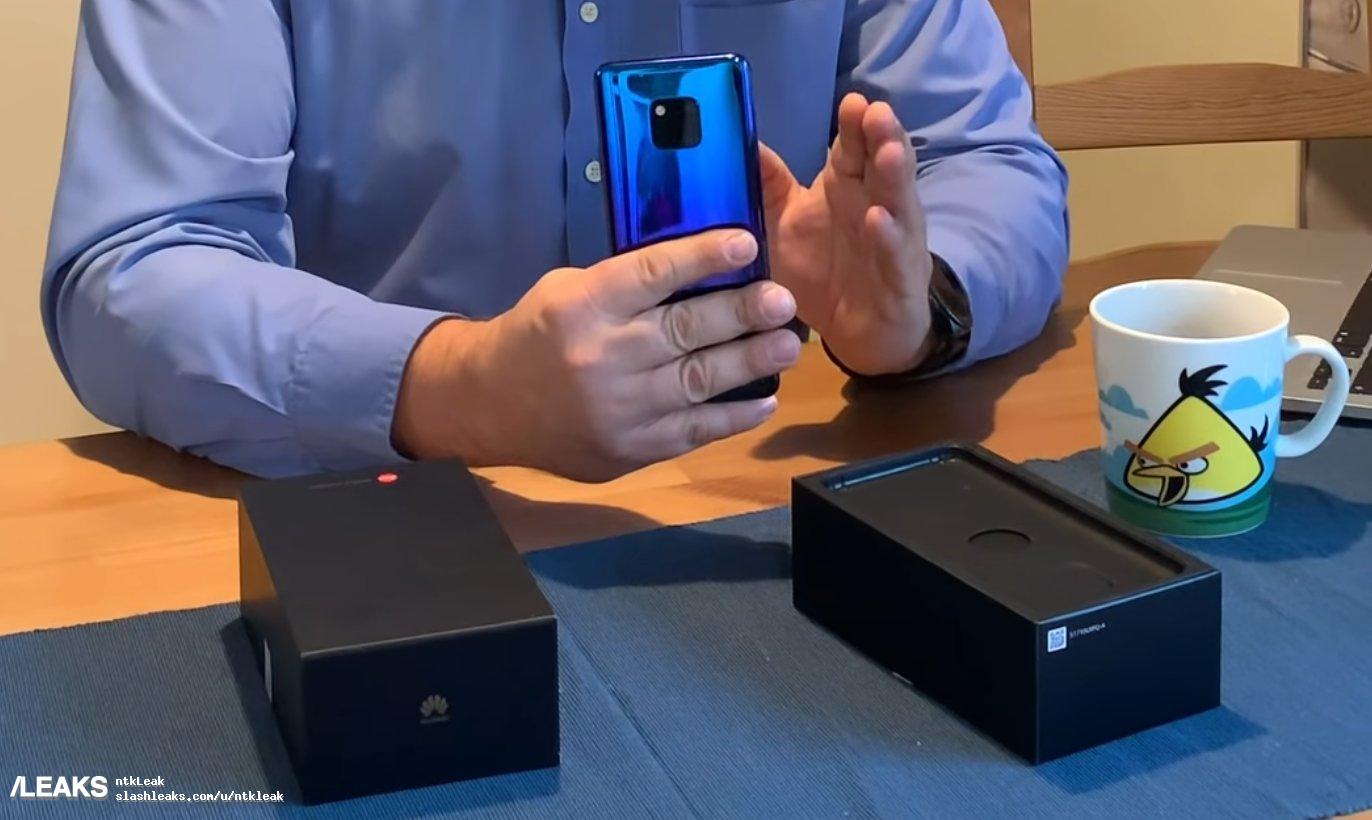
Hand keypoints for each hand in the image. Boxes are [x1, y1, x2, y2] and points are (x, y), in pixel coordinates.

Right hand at [393, 229, 800, 481]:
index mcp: (585, 306)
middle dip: (741, 312)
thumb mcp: (569, 290)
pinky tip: (764, 399)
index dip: (702, 257)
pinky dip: (733, 416)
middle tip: (783, 300)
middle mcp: (604, 357)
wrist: (490, 405)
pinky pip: (694, 431)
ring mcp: (620, 409)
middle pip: (685, 330)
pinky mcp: (632, 448)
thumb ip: (628, 283)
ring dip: (750, 361)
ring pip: (698, 381)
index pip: (653, 274)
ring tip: (787, 344)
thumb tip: (703, 269)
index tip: (746, 243)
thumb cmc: (539, 335)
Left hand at [761, 93, 936, 375]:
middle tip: (877, 111)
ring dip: (895, 176)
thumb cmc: (821, 271)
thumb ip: (765, 186)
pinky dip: (888, 238)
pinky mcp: (899, 279)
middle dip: (882, 137)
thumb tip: (738, 143)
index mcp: (846, 188)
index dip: (855, 125)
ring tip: (890, 152)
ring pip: (898, 202)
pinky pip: (894, 256)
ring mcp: (892, 241)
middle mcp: (873, 205)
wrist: (858, 333)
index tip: (852, 101)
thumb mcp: (783, 226)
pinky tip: (878, 220)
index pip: (853, 148)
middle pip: (881, 164)